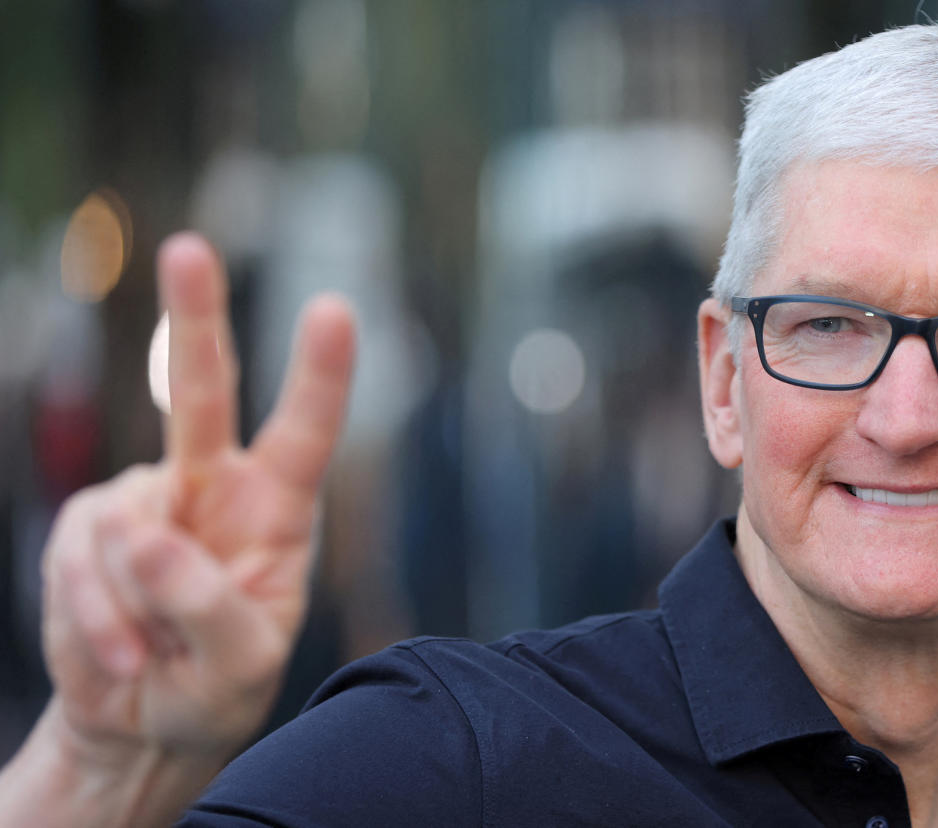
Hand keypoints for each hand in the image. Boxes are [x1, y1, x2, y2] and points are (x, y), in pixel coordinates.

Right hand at [8, 232, 354, 824]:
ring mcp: (145, 503)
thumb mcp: (242, 668)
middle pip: (201, 395)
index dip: (320, 374)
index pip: (306, 433)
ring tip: (155, 656)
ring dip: (131, 612)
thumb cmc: (218, 686)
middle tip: (188, 249)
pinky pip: (76, 567)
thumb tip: (144, 535)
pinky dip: (91, 625)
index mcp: (279, 509)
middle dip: (192, 320)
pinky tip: (120, 656)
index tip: (333, 309)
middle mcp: (214, 488)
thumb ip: (210, 607)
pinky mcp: (86, 532)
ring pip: (121, 533)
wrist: (147, 721)